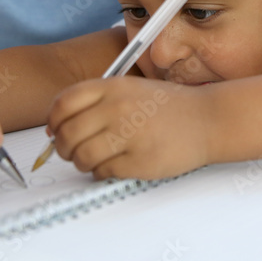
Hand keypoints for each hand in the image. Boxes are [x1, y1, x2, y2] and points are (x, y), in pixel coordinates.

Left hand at [47, 76, 211, 179]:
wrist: (208, 119)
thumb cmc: (169, 106)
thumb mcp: (130, 89)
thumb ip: (96, 101)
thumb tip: (56, 126)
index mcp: (113, 87)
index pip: (63, 103)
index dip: (53, 121)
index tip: (56, 130)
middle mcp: (117, 109)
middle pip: (67, 134)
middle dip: (64, 148)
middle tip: (73, 151)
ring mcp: (129, 135)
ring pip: (81, 157)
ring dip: (82, 163)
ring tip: (95, 160)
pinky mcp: (139, 161)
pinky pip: (103, 172)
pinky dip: (102, 173)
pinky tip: (114, 166)